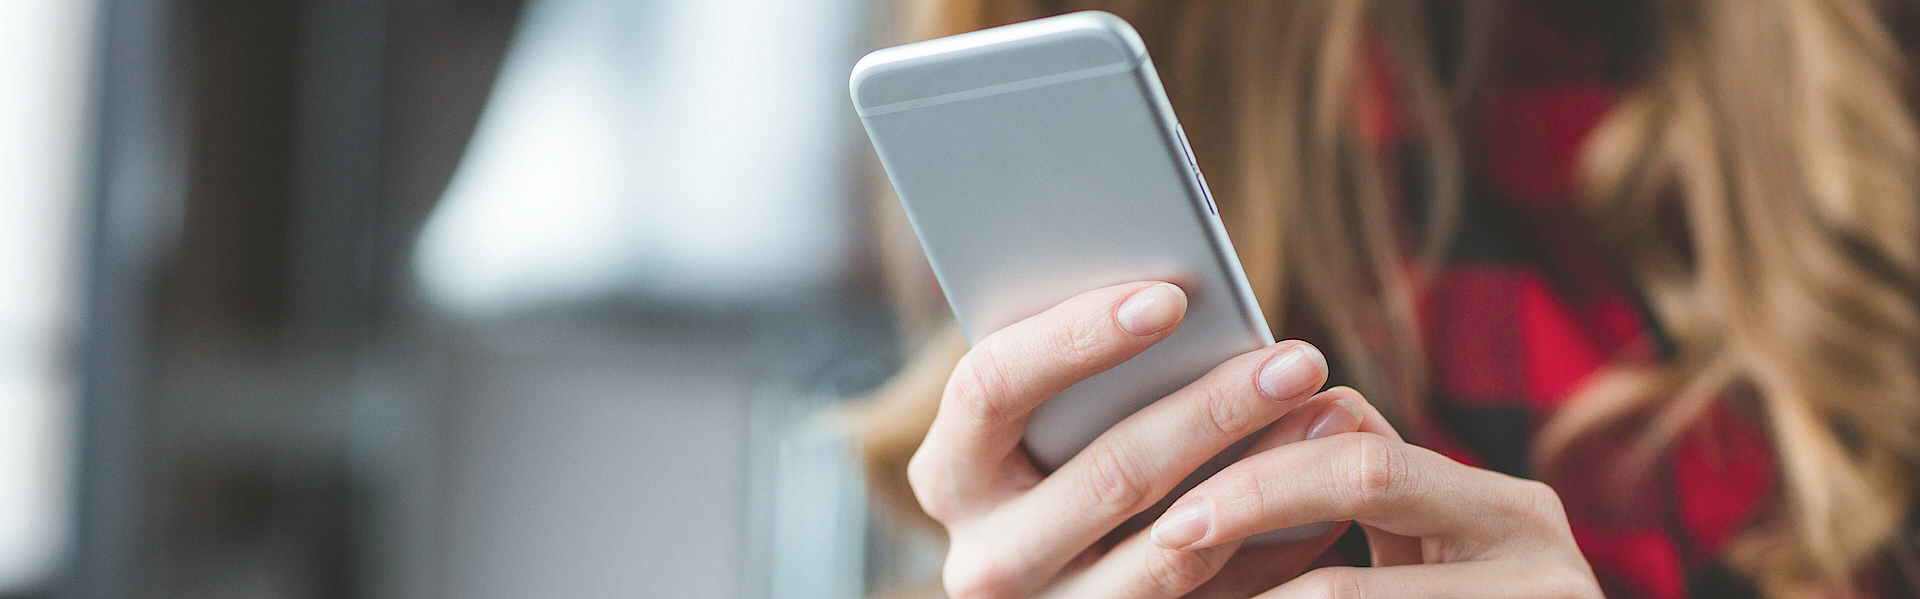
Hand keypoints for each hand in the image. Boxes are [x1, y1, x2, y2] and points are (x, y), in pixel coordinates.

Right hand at [909, 281, 1603, 598]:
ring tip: (1329, 416)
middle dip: (1214, 408)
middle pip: (1108, 473)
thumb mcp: (1044, 418)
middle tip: (1298, 358)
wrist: (1058, 583)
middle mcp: (986, 558)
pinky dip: (1274, 546)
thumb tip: (1186, 294)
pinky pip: (1213, 597)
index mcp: (950, 473)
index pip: (991, 387)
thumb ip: (1082, 370)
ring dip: (1264, 476)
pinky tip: (1327, 497)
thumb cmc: (1058, 453)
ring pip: (1173, 549)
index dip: (1077, 336)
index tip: (1172, 296)